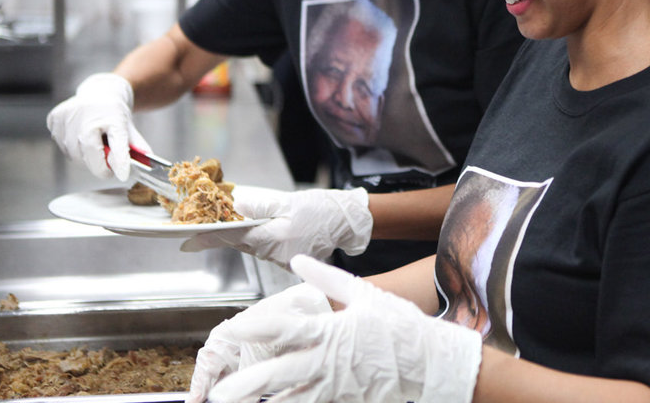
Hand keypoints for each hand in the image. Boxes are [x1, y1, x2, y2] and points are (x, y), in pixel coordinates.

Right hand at [45, 73, 151, 180]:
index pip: (117, 142)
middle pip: (90, 155)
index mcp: (113, 118)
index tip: (122, 174)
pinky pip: (61, 145)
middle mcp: (89, 115)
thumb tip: (146, 162)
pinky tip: (78, 135)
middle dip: (99, 165)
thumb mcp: (129, 128)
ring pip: (74, 154)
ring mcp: (70, 116)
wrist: (100, 93)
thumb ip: (136, 147)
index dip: (119, 160)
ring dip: (84, 157)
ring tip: (92, 142)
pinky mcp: (55, 118)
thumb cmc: (114, 114)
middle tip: (106, 162)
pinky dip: (71, 147)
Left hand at [180, 187, 372, 266]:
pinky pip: (264, 249)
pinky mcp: (287, 260)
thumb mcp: (289, 201)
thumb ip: (260, 206)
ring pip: (251, 246)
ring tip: (233, 221)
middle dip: (221, 234)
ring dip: (242, 235)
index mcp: (275, 238)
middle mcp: (275, 253)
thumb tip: (234, 206)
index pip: (233, 238)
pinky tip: (263, 228)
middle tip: (199, 225)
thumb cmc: (321, 209)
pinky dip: (258, 239)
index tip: (185, 243)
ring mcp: (281, 260)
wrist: (346, 221)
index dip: (207, 240)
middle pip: (240, 243)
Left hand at [203, 254, 481, 402]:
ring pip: (291, 400)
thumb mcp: (365, 294)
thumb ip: (327, 278)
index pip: (286, 328)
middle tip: (217, 393)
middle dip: (246, 384)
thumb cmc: (399, 325)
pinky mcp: (344, 401)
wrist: (431, 362)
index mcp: (332, 330)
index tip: (230, 329)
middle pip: (279, 374)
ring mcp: (336, 387)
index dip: (255, 328)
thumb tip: (298, 261)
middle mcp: (329, 362)